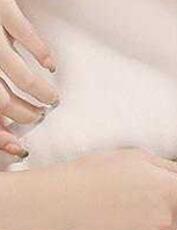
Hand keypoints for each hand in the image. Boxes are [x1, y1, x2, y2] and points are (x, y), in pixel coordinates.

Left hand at [0, 0, 56, 157]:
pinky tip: (50, 66)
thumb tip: (2, 122)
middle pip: (4, 101)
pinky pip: (26, 36)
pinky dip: (44, 56)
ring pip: (21, 77)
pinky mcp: (3, 8)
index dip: (1, 136)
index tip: (20, 147)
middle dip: (25, 115)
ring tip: (52, 99)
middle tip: (38, 117)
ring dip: (42, 93)